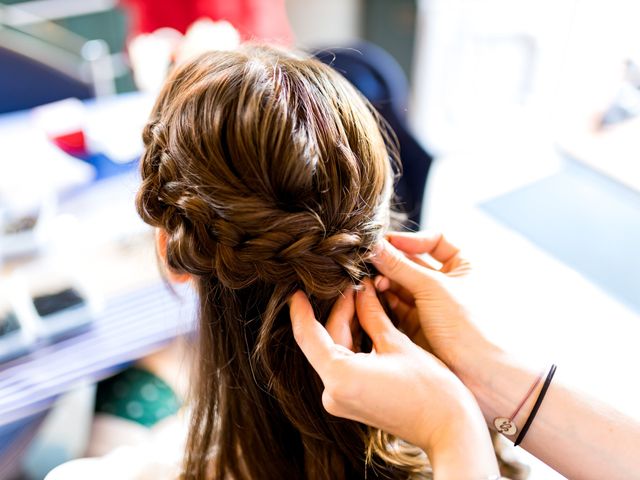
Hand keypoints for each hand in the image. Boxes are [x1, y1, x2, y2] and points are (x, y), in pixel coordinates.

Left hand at [289, 279, 497, 476]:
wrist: (449, 430)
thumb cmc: (430, 389)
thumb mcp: (397, 343)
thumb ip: (371, 314)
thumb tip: (361, 290)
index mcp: (339, 377)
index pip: (308, 336)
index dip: (301, 310)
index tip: (297, 290)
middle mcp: (332, 393)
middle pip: (324, 341)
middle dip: (339, 310)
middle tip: (355, 284)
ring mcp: (340, 401)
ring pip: (333, 352)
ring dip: (346, 325)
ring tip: (361, 297)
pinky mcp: (351, 403)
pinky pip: (342, 365)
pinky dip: (351, 343)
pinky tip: (364, 322)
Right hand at [371, 231, 496, 375]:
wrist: (478, 373)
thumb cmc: (468, 325)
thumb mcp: (432, 288)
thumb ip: (400, 266)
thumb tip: (374, 245)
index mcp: (464, 266)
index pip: (435, 240)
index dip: (412, 240)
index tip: (388, 242)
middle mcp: (447, 283)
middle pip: (412, 262)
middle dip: (391, 263)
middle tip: (370, 262)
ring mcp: (431, 304)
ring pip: (401, 284)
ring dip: (385, 281)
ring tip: (370, 283)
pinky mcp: (417, 324)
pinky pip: (395, 305)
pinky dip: (383, 299)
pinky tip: (371, 296)